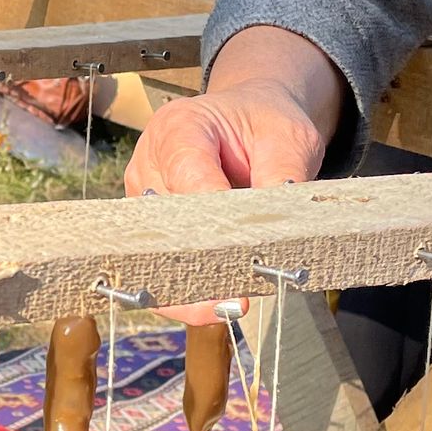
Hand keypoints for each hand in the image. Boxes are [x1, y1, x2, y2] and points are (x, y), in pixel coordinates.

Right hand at [124, 26, 342, 323]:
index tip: (240, 251)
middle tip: (235, 299)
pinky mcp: (147, 227)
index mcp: (179, 127)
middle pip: (165, 221)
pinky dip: (185, 291)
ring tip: (227, 306)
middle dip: (199, 262)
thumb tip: (283, 228)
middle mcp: (149, 162)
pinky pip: (159, 265)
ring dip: (190, 284)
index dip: (211, 217)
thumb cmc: (266, 126)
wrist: (251, 123)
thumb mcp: (289, 137)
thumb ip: (284, 175)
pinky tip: (211, 307)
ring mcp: (142, 197)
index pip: (187, 176)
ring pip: (155, 250)